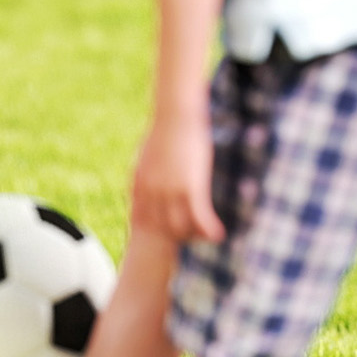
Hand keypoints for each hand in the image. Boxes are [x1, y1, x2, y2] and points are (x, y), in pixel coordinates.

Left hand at [129, 103, 222, 245]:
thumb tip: (147, 180)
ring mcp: (170, 190)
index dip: (155, 231)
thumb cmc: (164, 132)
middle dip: (176, 237)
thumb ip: (146, 172)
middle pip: (160, 228)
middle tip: (193, 239)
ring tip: (207, 237)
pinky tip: (218, 234)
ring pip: (180, 228)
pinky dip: (208, 230)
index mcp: (139, 182)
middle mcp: (151, 190)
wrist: (175, 116)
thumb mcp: (147, 155)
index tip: (168, 237)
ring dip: (194, 236)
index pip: (141, 219)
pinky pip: (199, 218)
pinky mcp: (191, 187)